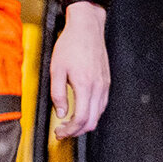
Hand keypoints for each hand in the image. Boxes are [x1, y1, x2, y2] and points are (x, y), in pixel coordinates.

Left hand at [50, 4, 109, 138]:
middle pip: (92, 121)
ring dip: (85, 123)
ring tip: (69, 122)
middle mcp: (98, 87)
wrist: (86, 28)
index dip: (70, 131)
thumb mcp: (56, 69)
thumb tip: (61, 113)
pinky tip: (81, 110)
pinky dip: (92, 113)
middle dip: (77, 131)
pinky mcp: (106, 81)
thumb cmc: (71, 44)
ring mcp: (104, 85)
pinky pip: (101, 104)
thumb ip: (57, 94)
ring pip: (98, 114)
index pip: (81, 119)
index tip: (60, 133)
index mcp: (85, 85)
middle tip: (63, 131)